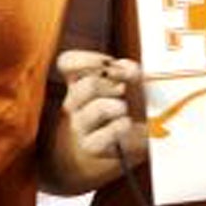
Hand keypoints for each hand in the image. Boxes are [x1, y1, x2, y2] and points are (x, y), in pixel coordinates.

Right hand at [56, 51, 148, 169]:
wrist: (139, 140)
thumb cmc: (135, 105)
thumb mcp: (136, 81)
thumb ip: (130, 69)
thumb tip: (122, 68)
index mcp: (79, 81)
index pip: (66, 62)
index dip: (87, 59)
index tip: (108, 63)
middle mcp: (75, 102)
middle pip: (87, 85)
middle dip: (111, 85)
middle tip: (122, 90)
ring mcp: (79, 125)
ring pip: (98, 108)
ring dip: (119, 106)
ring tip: (124, 110)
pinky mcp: (90, 146)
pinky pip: (105, 134)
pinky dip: (121, 126)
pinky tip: (126, 125)